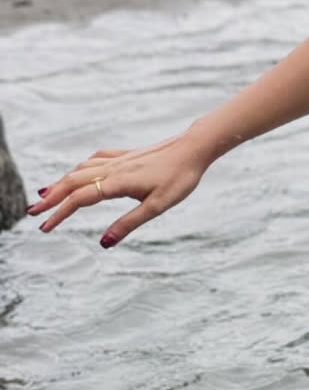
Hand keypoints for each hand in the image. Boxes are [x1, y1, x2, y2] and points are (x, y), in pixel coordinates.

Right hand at [27, 130, 211, 247]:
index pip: (80, 198)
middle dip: (52, 197)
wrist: (195, 146)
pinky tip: (82, 170)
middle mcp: (115, 168)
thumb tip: (103, 243)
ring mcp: (121, 159)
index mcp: (118, 182)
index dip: (60, 213)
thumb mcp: (157, 206)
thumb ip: (129, 224)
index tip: (44, 227)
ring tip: (48, 194)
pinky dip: (82, 167)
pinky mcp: (129, 154)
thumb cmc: (180, 177)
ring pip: (83, 168)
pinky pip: (97, 159)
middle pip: (73, 181)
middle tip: (33, 213)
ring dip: (63, 181)